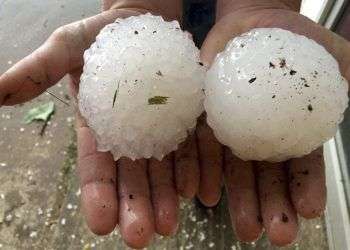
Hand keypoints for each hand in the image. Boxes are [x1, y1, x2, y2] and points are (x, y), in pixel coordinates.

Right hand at [0, 1, 200, 248]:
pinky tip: (197, 191)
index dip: (98, 194)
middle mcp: (131, 135)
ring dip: (166, 198)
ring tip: (168, 224)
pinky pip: (191, 147)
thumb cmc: (102, 34)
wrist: (144, 20)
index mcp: (100, 126)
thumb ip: (40, 70)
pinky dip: (194, 170)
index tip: (100, 223)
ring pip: (164, 170)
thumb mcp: (68, 47)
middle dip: (136, 206)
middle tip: (140, 235)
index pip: (97, 167)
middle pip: (133, 176)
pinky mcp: (187, 118)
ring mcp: (162, 129)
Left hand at [198, 1, 349, 245]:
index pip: (302, 165)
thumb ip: (345, 76)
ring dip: (241, 201)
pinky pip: (203, 150)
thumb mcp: (330, 54)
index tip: (308, 211)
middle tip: (277, 235)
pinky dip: (203, 173)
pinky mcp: (206, 121)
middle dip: (273, 207)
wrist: (247, 26)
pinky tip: (206, 195)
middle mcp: (263, 137)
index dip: (305, 188)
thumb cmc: (290, 39)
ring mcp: (233, 132)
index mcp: (294, 129)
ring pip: (236, 172)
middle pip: (268, 177)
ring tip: (247, 229)